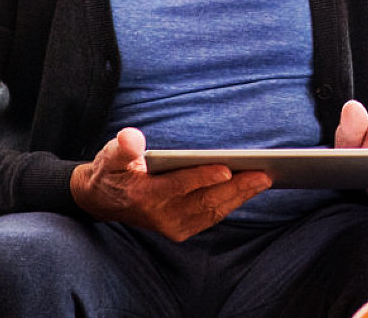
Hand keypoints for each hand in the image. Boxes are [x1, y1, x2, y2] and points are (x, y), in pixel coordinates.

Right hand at [70, 127, 270, 241]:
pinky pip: (211, 216)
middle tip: (264, 174)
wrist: (103, 201)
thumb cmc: (112, 171)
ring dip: (240, 196)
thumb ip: (122, 148)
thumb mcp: (111, 155)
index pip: (179, 186)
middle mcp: (160, 215)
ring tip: (264, 179)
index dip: (204, 177)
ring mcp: (172, 226)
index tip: (228, 167)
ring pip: (213, 211)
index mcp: (144, 195)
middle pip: (205, 201)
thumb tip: (132, 138)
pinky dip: (232, 203)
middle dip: (236, 188)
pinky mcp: (181, 229)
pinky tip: (250, 188)